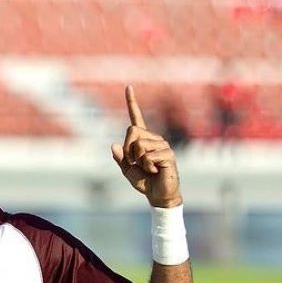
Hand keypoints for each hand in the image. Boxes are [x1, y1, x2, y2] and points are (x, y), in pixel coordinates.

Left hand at [111, 85, 181, 207]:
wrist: (158, 195)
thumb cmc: (145, 181)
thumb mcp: (127, 171)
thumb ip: (120, 159)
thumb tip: (113, 145)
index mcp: (143, 140)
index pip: (136, 118)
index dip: (132, 103)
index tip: (128, 87)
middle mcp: (154, 138)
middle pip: (131, 131)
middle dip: (128, 150)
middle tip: (137, 163)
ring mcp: (162, 145)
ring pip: (138, 145)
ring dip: (138, 160)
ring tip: (148, 168)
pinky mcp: (168, 154)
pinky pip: (147, 156)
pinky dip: (146, 166)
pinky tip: (156, 171)